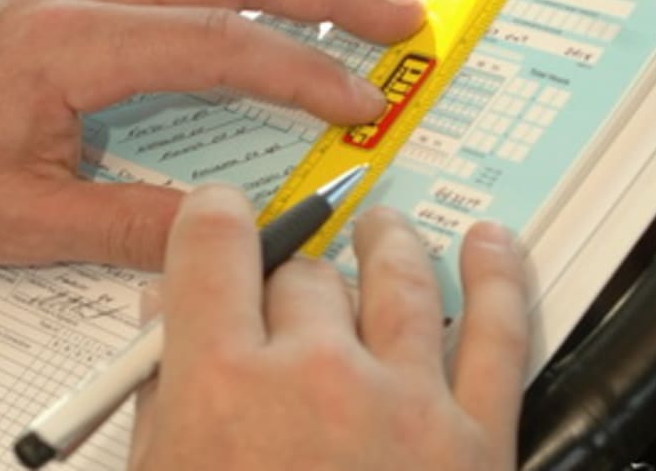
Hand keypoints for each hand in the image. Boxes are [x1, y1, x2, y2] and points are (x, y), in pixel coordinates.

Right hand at [129, 185, 528, 469]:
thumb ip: (157, 385)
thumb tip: (160, 306)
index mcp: (220, 385)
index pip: (214, 244)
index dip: (215, 216)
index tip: (220, 216)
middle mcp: (312, 376)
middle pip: (302, 271)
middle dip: (286, 276)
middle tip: (284, 299)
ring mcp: (402, 403)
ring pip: (395, 277)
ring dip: (383, 245)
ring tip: (380, 232)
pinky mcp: (473, 440)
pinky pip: (498, 335)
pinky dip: (498, 279)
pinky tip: (490, 245)